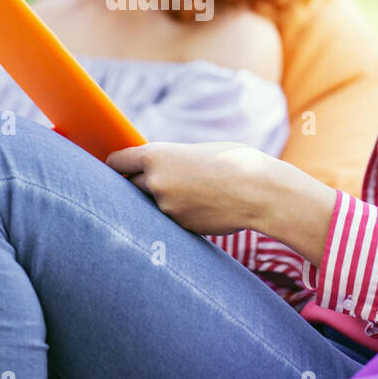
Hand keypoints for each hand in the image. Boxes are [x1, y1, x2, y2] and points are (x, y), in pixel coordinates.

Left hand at [105, 141, 279, 235]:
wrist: (261, 192)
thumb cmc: (234, 163)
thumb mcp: (196, 151)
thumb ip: (171, 160)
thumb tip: (154, 169)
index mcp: (156, 155)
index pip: (117, 162)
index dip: (116, 166)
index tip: (116, 169)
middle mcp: (154, 182)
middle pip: (128, 186)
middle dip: (137, 184)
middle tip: (149, 183)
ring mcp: (166, 208)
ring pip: (153, 204)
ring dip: (162, 200)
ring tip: (190, 193)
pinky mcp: (180, 226)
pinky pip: (171, 218)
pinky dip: (179, 213)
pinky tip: (203, 205)